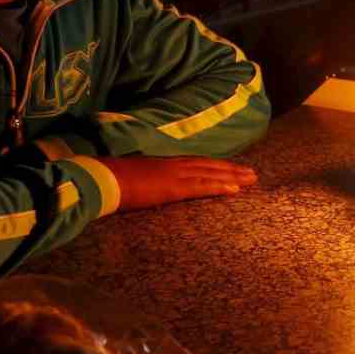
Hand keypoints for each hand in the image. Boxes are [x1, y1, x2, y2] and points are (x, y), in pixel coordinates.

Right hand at [99, 156, 257, 211]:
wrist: (102, 179)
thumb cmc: (111, 180)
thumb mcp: (135, 177)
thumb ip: (148, 180)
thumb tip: (151, 186)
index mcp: (164, 164)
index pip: (196, 163)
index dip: (215, 166)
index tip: (232, 168)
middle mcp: (174, 165)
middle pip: (209, 166)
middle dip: (231, 169)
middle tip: (252, 174)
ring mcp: (175, 174)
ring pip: (210, 174)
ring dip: (232, 176)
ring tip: (251, 179)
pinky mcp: (173, 187)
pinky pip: (201, 187)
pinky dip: (219, 187)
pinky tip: (234, 189)